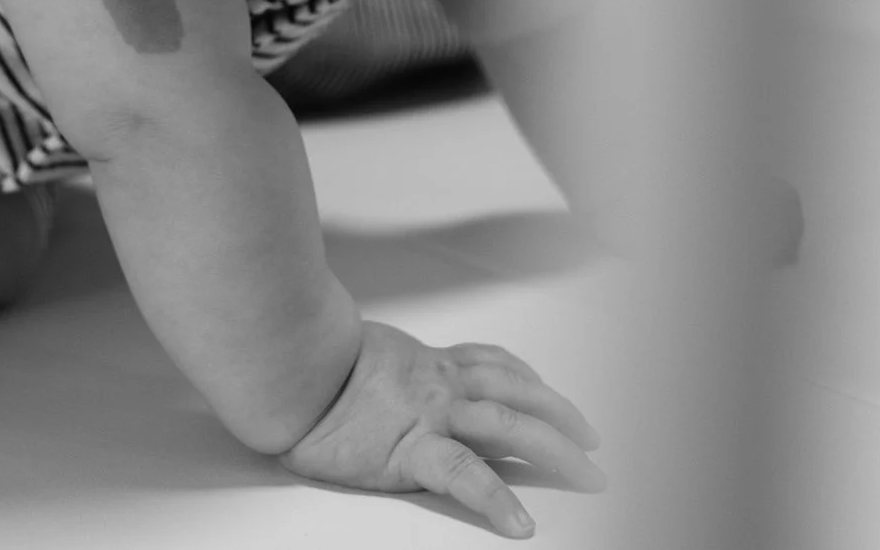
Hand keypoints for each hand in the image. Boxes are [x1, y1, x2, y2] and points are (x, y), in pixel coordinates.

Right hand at [279, 319, 603, 537]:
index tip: (550, 397)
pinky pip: (466, 475)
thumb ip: (387, 369)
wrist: (285, 366)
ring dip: (555, 447)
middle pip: (518, 395)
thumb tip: (384, 381)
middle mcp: (439, 385)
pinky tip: (520, 523)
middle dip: (563, 419)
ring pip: (509, 425)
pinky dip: (498, 499)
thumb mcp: (359, 356)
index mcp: (427, 364)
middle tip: (594, 445)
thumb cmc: (309, 363)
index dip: (529, 381)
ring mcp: (430, 415)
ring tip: (586, 474)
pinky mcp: (411, 451)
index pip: (493, 365)